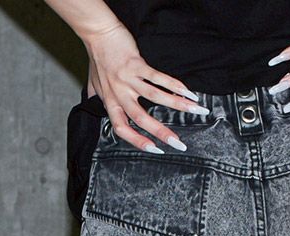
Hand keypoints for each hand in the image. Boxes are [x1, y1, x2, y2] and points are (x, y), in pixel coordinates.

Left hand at [83, 21, 207, 151]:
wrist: (97, 32)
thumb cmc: (97, 57)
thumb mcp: (94, 84)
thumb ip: (98, 97)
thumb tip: (95, 107)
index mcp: (110, 102)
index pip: (122, 129)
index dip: (138, 141)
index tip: (155, 150)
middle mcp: (119, 94)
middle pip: (142, 119)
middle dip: (162, 132)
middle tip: (179, 143)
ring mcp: (128, 79)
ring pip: (155, 98)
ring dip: (178, 106)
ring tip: (195, 111)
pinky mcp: (136, 64)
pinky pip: (157, 77)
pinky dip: (174, 85)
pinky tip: (188, 91)